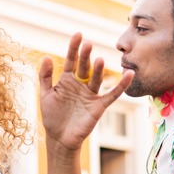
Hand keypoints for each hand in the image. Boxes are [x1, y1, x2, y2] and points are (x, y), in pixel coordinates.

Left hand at [38, 32, 133, 151]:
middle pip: (84, 67)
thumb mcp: (45, 94)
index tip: (77, 34)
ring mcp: (90, 94)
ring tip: (100, 59)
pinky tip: (129, 74)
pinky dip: (121, 85)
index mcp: (67, 80)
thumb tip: (46, 57)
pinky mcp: (99, 106)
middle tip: (87, 44)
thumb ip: (45, 77)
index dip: (74, 48)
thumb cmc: (51, 116)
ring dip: (99, 70)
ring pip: (97, 79)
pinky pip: (112, 94)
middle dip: (85, 56)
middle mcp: (80, 84)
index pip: (71, 61)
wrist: (59, 138)